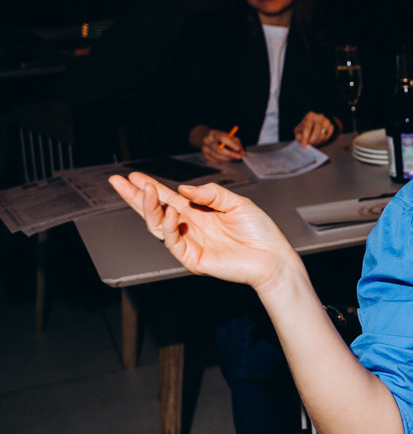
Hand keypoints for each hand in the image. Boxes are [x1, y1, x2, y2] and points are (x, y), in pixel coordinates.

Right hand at [107, 172, 296, 289]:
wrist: (272, 257)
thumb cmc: (259, 231)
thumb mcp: (236, 203)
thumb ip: (210, 193)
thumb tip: (182, 189)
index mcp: (199, 212)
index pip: (168, 198)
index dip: (150, 187)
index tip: (133, 175)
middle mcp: (190, 226)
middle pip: (155, 210)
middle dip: (135, 196)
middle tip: (118, 182)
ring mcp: (189, 243)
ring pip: (159, 226)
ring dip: (150, 208)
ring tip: (146, 191)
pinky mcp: (193, 258)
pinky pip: (174, 242)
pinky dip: (169, 226)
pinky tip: (170, 212)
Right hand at [201, 128, 243, 162]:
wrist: (208, 139)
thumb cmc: (221, 138)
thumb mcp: (230, 137)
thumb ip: (237, 144)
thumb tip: (243, 153)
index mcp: (214, 133)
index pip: (222, 138)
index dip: (231, 144)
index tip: (238, 149)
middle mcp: (207, 140)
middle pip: (218, 149)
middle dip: (230, 154)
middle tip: (239, 156)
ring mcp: (205, 148)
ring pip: (217, 156)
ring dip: (227, 158)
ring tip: (233, 157)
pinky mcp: (205, 155)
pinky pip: (215, 161)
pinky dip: (223, 161)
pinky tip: (226, 158)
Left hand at [294, 111, 336, 146]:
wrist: (314, 124)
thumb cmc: (304, 127)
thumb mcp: (298, 130)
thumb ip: (298, 135)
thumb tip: (302, 140)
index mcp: (310, 115)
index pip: (307, 127)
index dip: (305, 137)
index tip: (304, 146)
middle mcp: (319, 117)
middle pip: (317, 132)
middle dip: (312, 141)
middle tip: (309, 145)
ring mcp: (327, 121)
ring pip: (323, 135)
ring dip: (317, 142)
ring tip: (313, 142)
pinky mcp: (331, 126)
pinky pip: (327, 137)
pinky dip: (322, 141)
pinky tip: (318, 140)